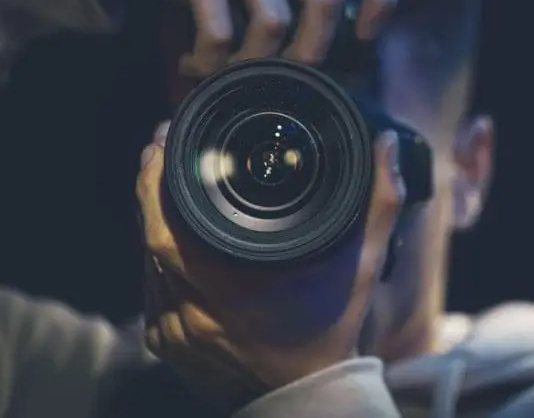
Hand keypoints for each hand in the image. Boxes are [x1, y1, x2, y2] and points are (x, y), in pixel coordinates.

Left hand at [136, 122, 404, 406]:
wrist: (310, 398)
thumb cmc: (333, 330)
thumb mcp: (362, 264)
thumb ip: (379, 203)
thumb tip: (386, 144)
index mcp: (228, 286)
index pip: (166, 224)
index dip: (157, 178)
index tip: (165, 140)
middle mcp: (190, 312)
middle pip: (148, 236)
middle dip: (152, 188)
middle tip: (162, 150)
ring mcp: (172, 333)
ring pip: (147, 262)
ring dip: (154, 225)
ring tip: (171, 189)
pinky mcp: (166, 346)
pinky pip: (151, 291)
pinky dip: (160, 264)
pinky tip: (177, 244)